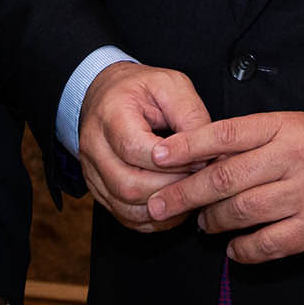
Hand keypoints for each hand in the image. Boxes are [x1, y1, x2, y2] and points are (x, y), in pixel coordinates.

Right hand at [77, 62, 213, 230]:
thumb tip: (211, 151)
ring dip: (164, 208)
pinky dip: (153, 219)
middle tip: (199, 181)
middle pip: (129, 185)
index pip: (136, 150)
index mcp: (111, 115)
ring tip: (190, 195)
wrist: (109, 93)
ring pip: (126, 207)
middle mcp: (95, 146)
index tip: (199, 159)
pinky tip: (174, 207)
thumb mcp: (172, 85)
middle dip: (171, 189)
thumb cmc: (141, 88)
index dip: (173, 162)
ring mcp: (93, 171)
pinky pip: (125, 216)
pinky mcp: (99, 189)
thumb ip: (191, 116)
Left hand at [144, 112, 303, 261]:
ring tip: (203, 224)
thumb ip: (258, 140)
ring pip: (240, 213)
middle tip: (158, 204)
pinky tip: (234, 249)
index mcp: (287, 127)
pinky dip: (242, 251)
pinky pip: (265, 245)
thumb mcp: (301, 128)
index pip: (225, 134)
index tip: (158, 157)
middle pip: (224, 179)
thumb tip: (206, 157)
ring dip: (213, 223)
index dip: (187, 146)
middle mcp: (294, 158)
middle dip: (184, 194)